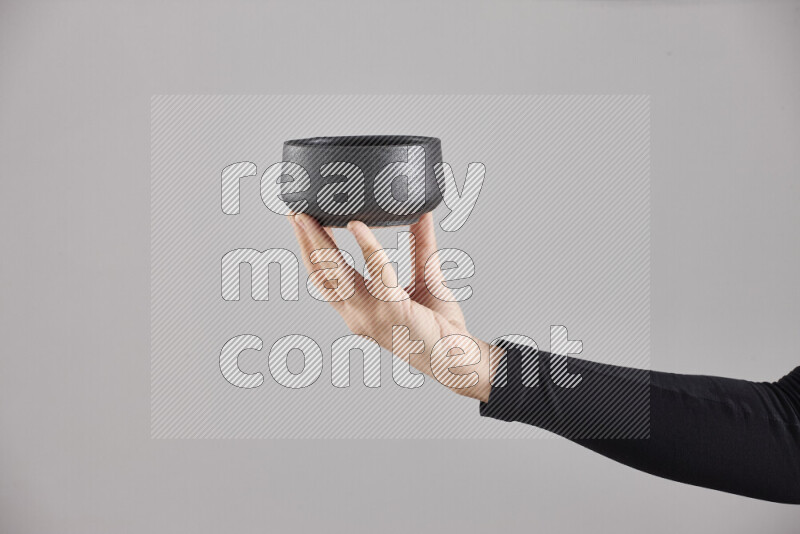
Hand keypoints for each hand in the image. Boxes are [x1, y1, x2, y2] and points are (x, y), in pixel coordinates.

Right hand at [289, 212, 495, 401]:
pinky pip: (376, 273)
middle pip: (320, 274)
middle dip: (305, 243)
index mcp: (359, 310)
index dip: (310, 252)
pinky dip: (366, 247)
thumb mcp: (426, 278)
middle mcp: (357, 315)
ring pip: (336, 273)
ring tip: (312, 217)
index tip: (303, 225)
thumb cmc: (438, 327)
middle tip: (295, 214)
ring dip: (320, 242)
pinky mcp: (392, 310)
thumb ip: (420, 247)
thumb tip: (421, 215)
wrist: (458, 359)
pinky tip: (357, 226)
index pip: (324, 279)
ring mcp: (371, 314)